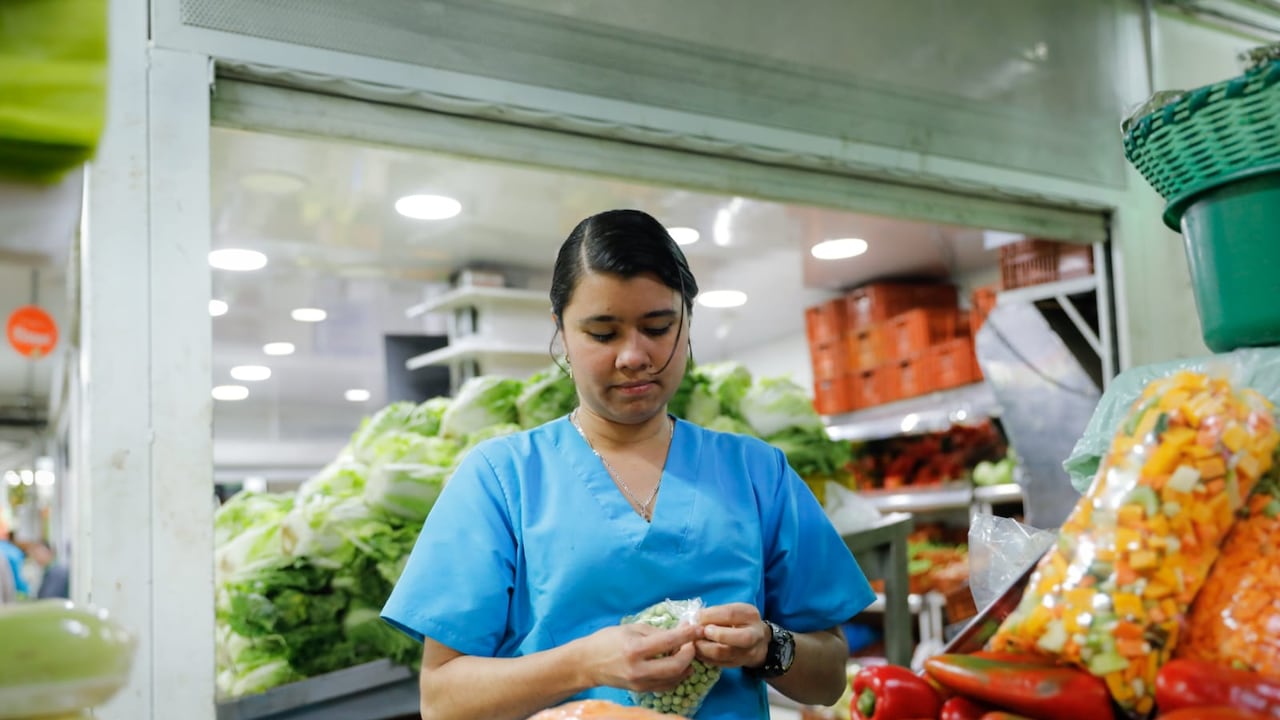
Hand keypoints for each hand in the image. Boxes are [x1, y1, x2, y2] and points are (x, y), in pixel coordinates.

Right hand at [574, 622, 701, 692]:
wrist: (587, 663)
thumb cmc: (607, 641)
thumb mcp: (630, 628)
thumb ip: (655, 631)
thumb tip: (679, 631)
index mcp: (635, 648)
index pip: (669, 641)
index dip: (688, 634)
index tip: (698, 628)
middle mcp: (638, 669)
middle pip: (677, 665)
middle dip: (690, 653)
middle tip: (692, 642)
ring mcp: (640, 683)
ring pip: (674, 678)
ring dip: (686, 666)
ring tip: (686, 653)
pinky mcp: (641, 690)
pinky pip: (666, 685)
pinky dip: (676, 676)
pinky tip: (678, 666)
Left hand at [694, 602, 770, 668]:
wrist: (757, 641)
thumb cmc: (739, 621)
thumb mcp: (733, 610)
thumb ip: (716, 613)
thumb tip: (696, 619)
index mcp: (750, 615)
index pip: (731, 614)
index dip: (710, 616)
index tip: (696, 617)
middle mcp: (754, 635)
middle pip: (738, 638)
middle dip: (716, 635)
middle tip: (700, 632)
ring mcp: (747, 653)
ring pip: (724, 653)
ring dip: (704, 648)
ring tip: (694, 642)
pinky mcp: (737, 664)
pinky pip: (718, 663)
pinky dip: (705, 657)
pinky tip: (698, 650)